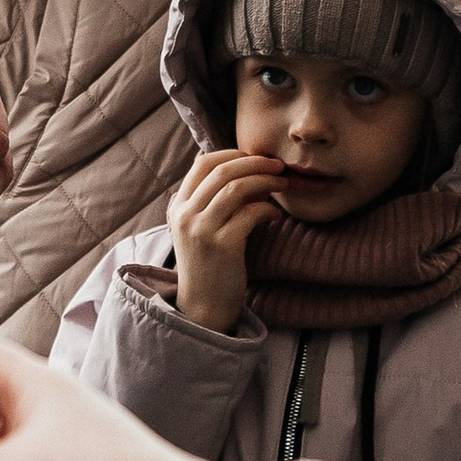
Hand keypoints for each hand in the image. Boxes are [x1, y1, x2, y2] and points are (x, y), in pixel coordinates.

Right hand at [168, 148, 283, 331]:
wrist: (203, 306)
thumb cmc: (208, 264)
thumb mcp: (196, 228)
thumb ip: (206, 199)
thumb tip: (232, 164)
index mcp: (178, 206)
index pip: (203, 163)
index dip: (232, 154)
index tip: (255, 158)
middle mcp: (185, 215)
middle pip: (222, 171)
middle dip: (255, 163)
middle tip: (277, 165)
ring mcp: (201, 230)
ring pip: (236, 188)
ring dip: (265, 181)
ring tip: (282, 183)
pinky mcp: (222, 246)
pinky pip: (250, 213)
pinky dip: (267, 208)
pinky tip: (275, 214)